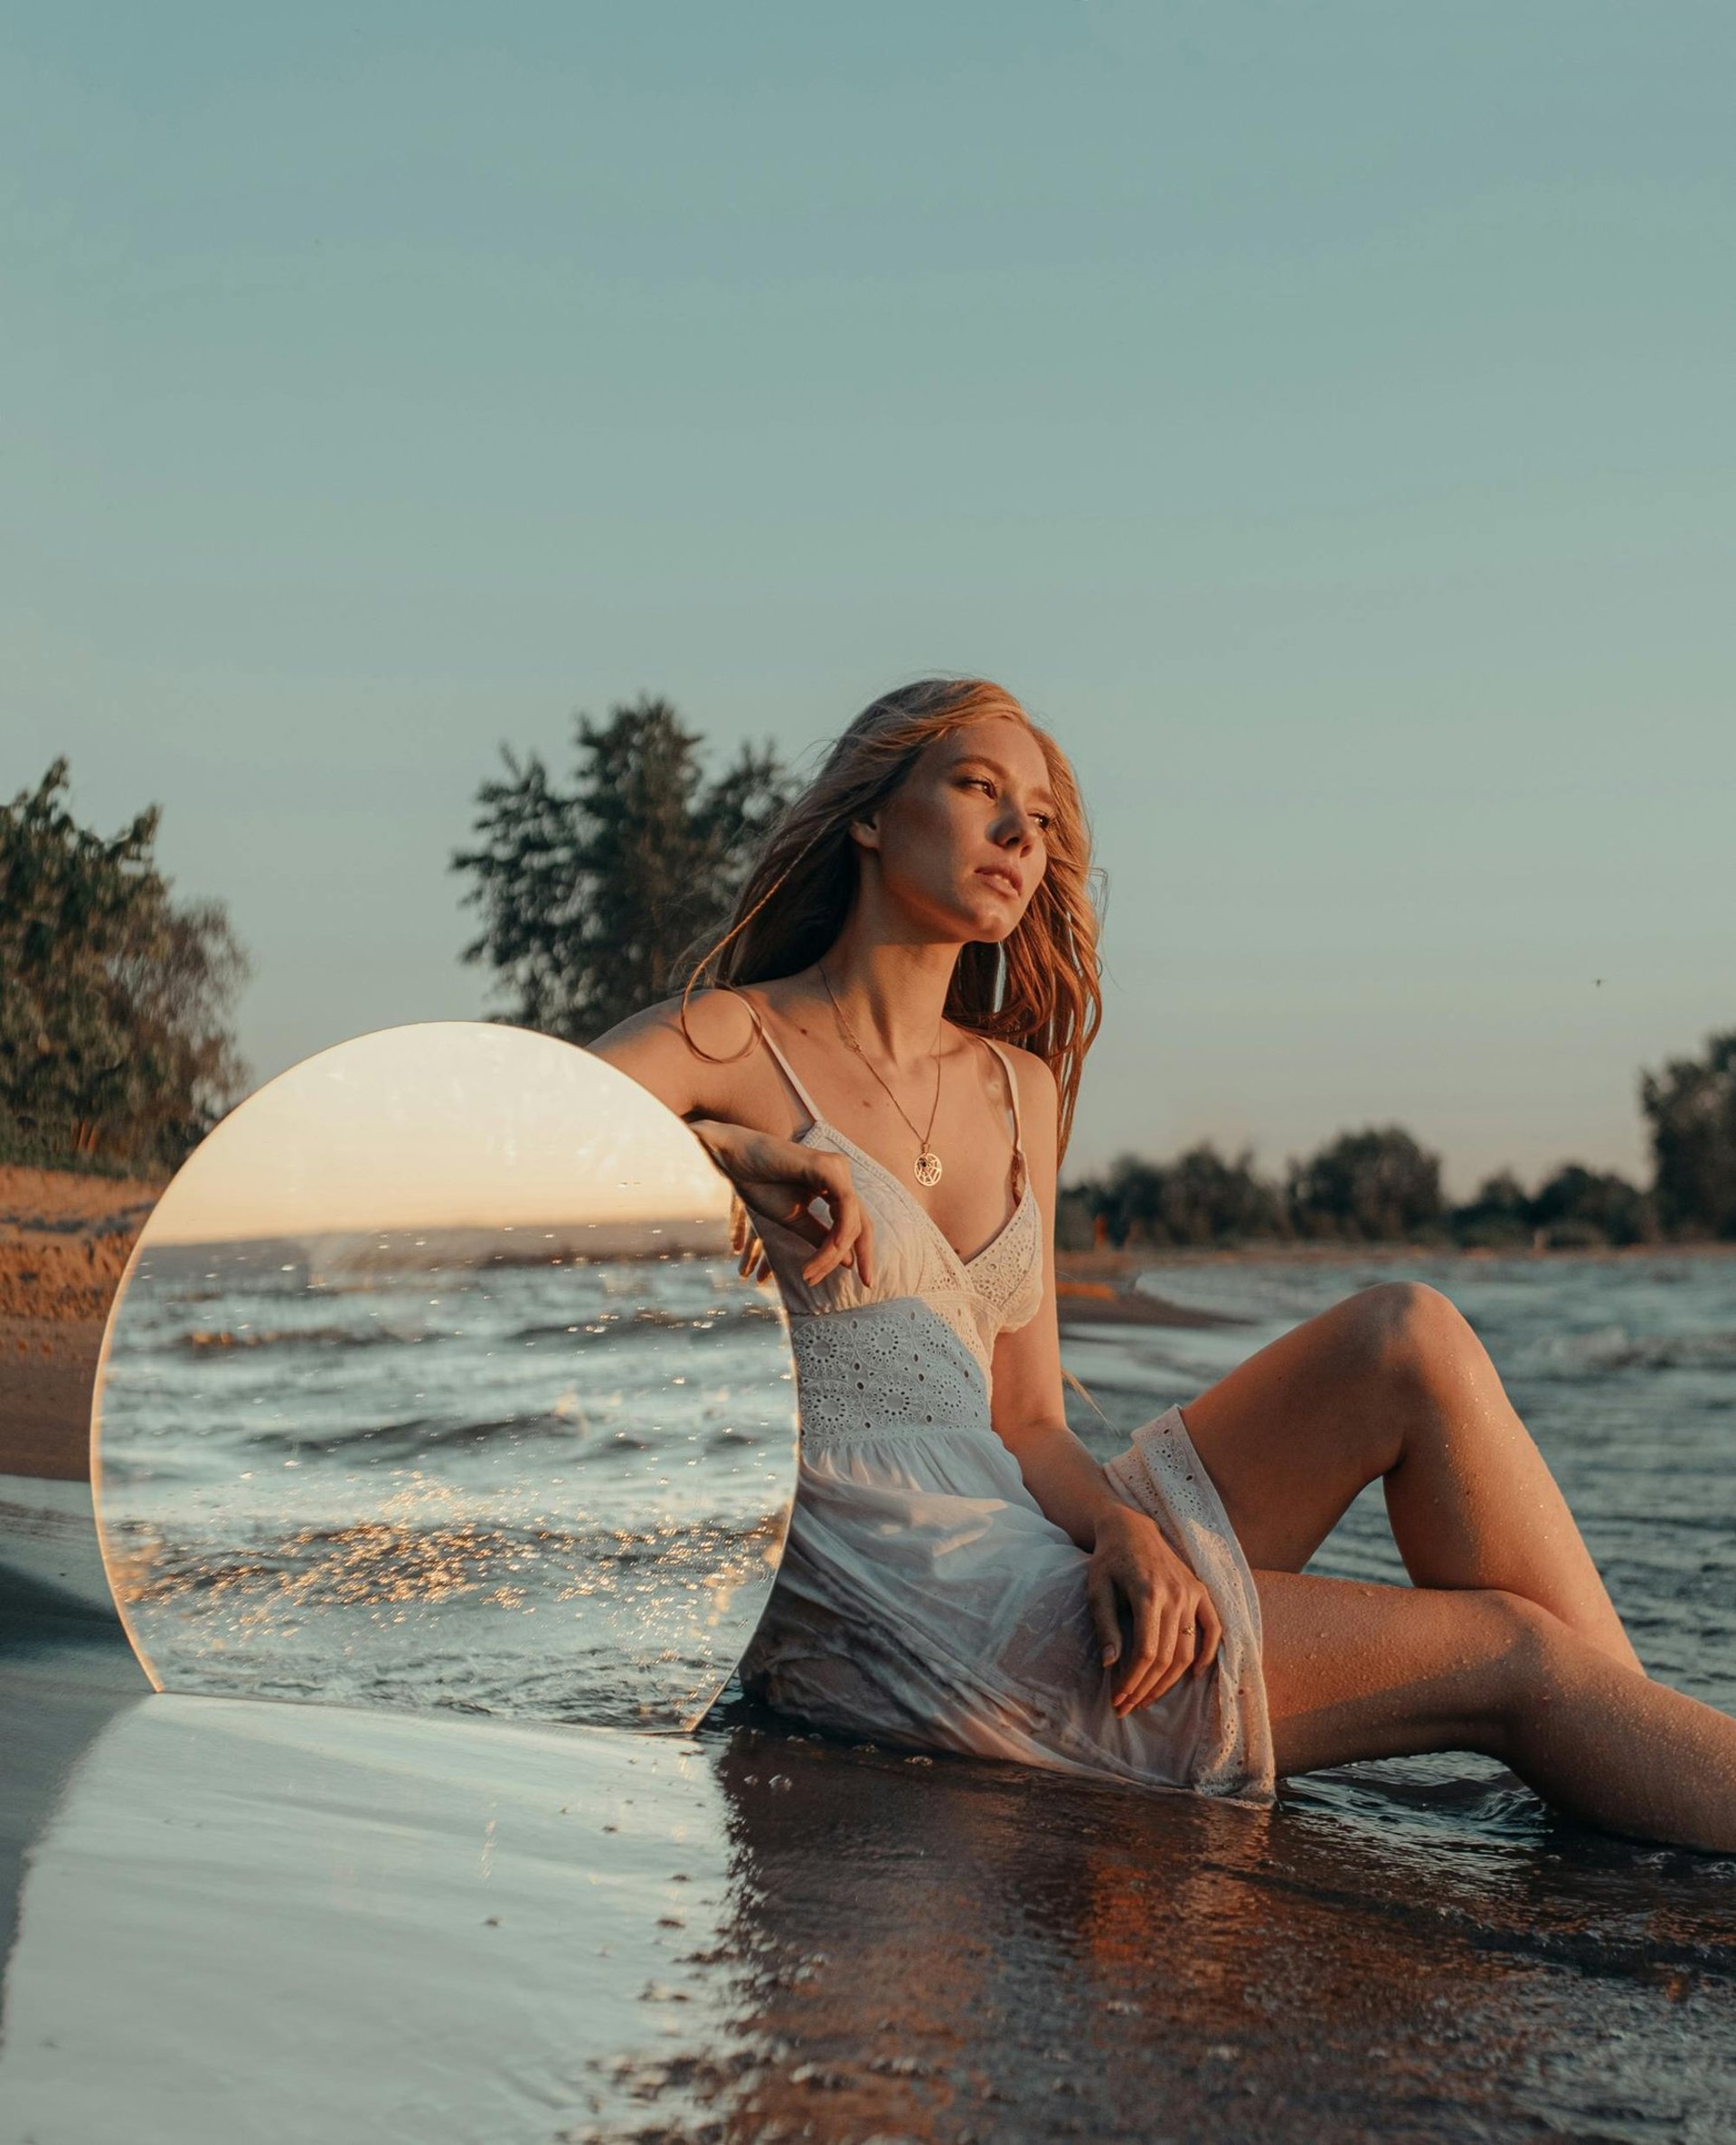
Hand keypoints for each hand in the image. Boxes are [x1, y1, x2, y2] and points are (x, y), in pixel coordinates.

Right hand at [692, 1121, 874, 1289]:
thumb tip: (849, 1261)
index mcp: (834, 1184)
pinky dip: (840, 1231)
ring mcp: (836, 1168)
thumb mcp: (794, 1218)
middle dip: (862, 1255)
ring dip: (835, 1251)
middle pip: (861, 1223)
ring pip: (852, 1220)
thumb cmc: (760, 1184)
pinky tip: (831, 1250)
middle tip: (866, 1283)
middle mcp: (840, 1174)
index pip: (856, 1222)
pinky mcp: (827, 1167)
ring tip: (811, 1272)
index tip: (862, 1280)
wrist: (734, 1159)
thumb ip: (821, 1236)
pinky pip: (845, 1205)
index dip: (862, 1252)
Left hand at [1087, 1505, 1222, 1715]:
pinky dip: (1209, 1654)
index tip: (1118, 1699)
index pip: (1146, 1652)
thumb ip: (1106, 1625)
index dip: (1132, 1681)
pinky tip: (1195, 1674)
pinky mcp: (1200, 1591)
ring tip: (1148, 1697)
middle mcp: (1176, 1595)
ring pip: (1188, 1650)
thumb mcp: (1097, 1589)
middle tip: (1127, 1707)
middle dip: (1146, 1688)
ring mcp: (1192, 1593)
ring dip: (1170, 1681)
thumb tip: (1110, 1664)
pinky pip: (1214, 1628)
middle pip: (1167, 1658)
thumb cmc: (1108, 1560)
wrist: (1131, 1528)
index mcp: (1148, 1594)